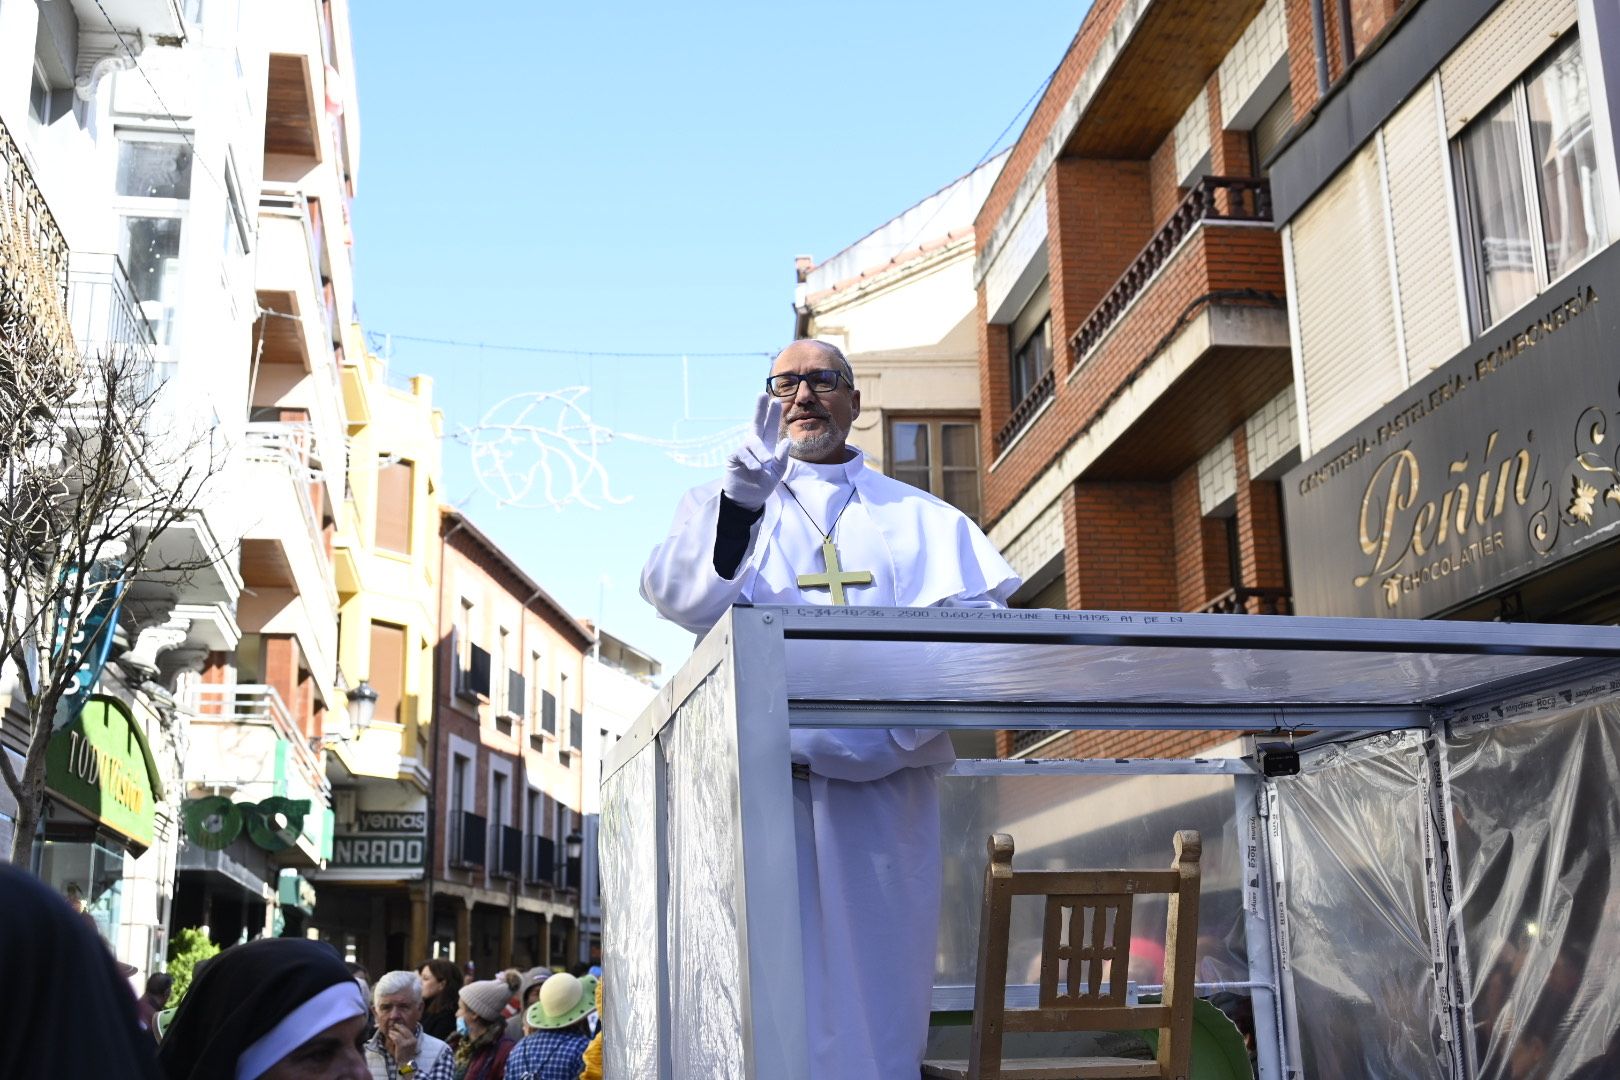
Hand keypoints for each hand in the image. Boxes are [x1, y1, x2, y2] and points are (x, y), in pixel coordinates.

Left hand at [389, 1020, 417, 1065]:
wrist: (405, 1064)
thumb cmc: (404, 1055)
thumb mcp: (407, 1046)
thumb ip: (405, 1039)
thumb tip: (399, 1031)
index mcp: (414, 1039)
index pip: (408, 1030)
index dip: (402, 1027)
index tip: (397, 1025)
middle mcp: (412, 1040)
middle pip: (404, 1030)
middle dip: (398, 1027)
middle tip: (393, 1026)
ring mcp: (407, 1042)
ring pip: (399, 1034)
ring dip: (393, 1032)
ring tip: (390, 1032)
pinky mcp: (402, 1045)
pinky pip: (396, 1038)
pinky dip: (392, 1036)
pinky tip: (390, 1036)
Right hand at [722, 392, 790, 509]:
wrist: (748, 499)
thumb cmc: (763, 484)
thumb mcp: (778, 472)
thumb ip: (783, 457)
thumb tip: (787, 440)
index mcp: (767, 446)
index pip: (770, 427)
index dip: (772, 415)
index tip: (775, 400)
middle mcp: (754, 445)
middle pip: (756, 423)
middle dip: (759, 409)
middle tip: (761, 394)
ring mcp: (743, 450)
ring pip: (752, 442)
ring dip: (761, 452)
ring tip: (766, 463)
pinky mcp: (733, 457)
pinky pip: (742, 454)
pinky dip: (751, 461)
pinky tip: (756, 469)